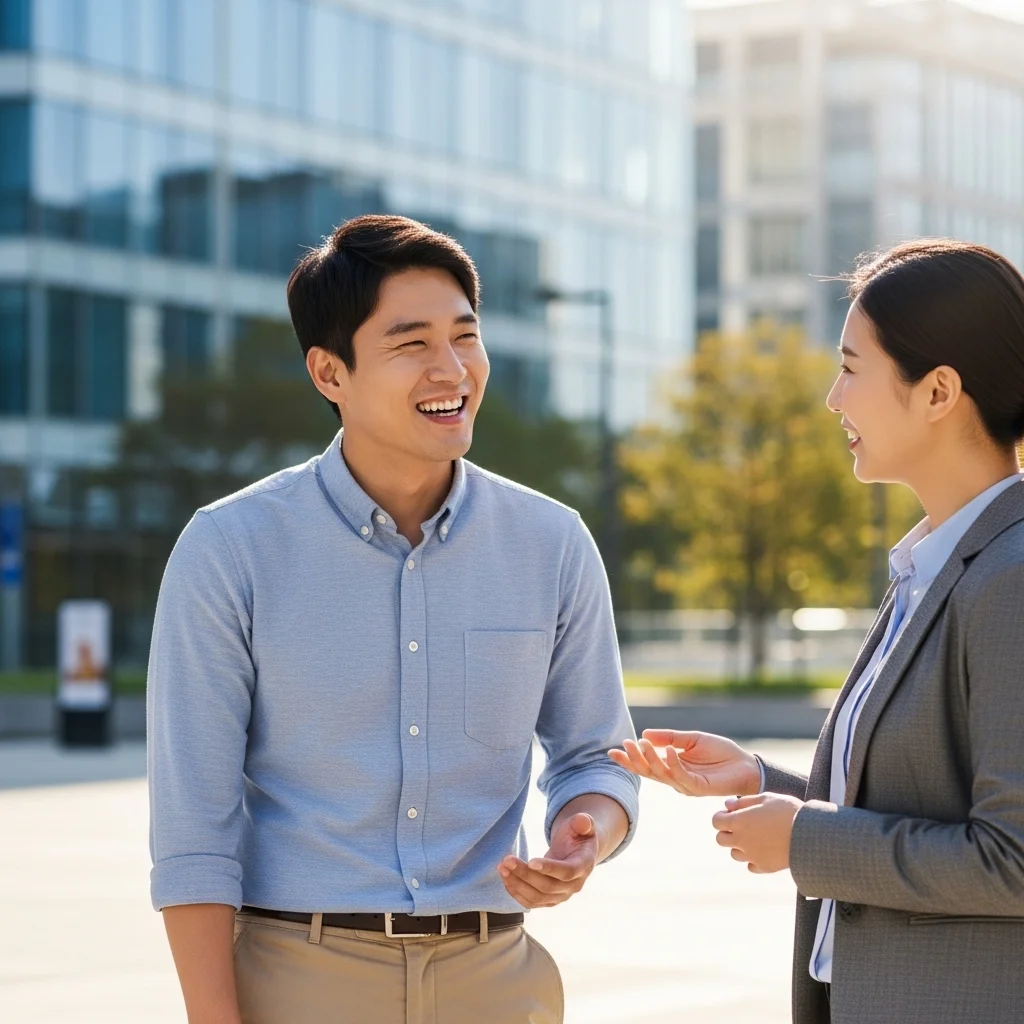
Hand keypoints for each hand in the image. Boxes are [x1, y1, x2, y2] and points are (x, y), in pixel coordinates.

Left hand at [498, 812, 598, 908]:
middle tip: (507, 860)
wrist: (575, 851)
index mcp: (583, 866)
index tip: (531, 861)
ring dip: (517, 884)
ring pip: (537, 897)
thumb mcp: (582, 824)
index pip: (567, 872)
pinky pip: (531, 902)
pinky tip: (506, 878)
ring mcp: (561, 896)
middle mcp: (574, 886)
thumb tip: (583, 821)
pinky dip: (516, 892)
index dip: (549, 868)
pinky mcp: (549, 900)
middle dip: (525, 874)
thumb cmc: (577, 835)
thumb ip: (583, 822)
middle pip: (548, 886)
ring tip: (502, 867)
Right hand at [608, 730, 761, 797]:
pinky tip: (668, 750)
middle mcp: (675, 779)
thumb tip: (645, 733)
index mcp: (672, 768)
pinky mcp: (698, 787)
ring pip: (661, 774)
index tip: (612, 751)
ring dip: (650, 758)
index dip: (630, 760)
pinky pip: (681, 775)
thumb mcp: (691, 739)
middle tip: (624, 745)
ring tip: (641, 743)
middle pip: (649, 772)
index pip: (646, 765)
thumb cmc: (720, 753)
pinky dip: (672, 762)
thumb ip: (670, 738)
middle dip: (634, 760)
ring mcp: (685, 785)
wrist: (745, 765)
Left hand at [711, 793, 802, 872]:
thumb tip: (727, 804)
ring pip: (734, 854)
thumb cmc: (788, 811)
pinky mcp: (764, 867)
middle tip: (742, 826)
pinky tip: (764, 850)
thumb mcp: (766, 798)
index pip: (716, 822)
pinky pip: (751, 866)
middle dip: (727, 832)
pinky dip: (753, 859)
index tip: (732, 813)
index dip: (722, 816)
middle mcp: (741, 840)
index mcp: (739, 821)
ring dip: (740, 846)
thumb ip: (744, 802)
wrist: (809, 835)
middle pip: (720, 840)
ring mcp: (752, 856)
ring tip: (755, 838)